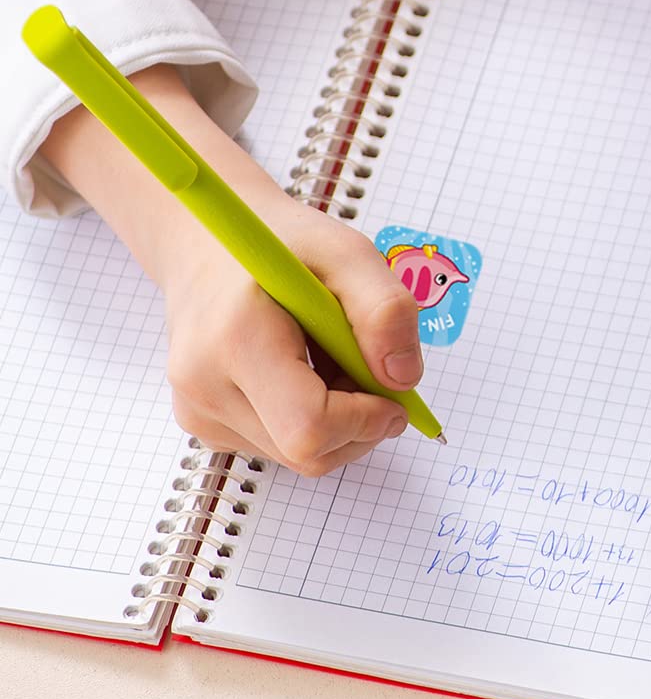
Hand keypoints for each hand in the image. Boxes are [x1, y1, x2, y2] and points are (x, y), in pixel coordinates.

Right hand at [160, 195, 423, 475]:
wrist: (208, 245)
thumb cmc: (280, 243)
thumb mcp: (347, 252)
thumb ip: (385, 309)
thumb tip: (404, 378)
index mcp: (236, 340)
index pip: (308, 427)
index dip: (364, 421)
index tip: (395, 395)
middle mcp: (204, 388)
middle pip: (306, 451)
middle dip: (358, 422)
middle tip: (372, 365)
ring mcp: (199, 412)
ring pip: (295, 454)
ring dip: (337, 418)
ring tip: (332, 354)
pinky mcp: (204, 424)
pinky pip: (276, 444)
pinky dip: (309, 418)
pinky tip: (307, 368)